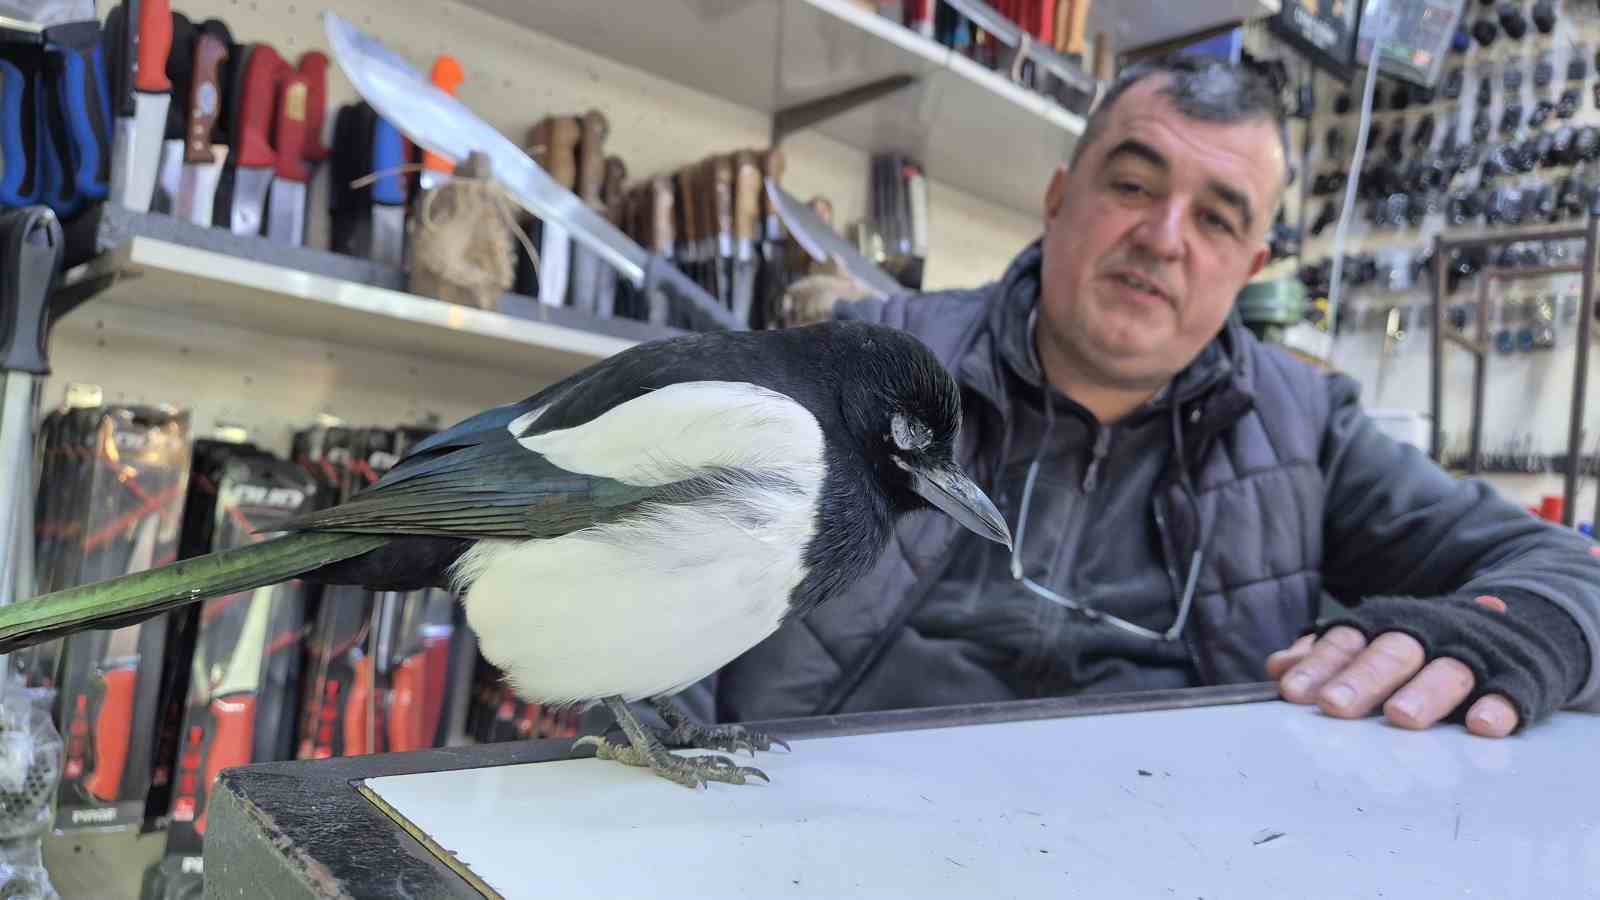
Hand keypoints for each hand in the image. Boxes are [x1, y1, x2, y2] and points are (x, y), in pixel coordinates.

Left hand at [1265, 595, 1518, 737]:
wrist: (1519, 616)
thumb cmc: (1426, 640)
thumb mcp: (1376, 639)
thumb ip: (1327, 654)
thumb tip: (1276, 667)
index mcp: (1387, 626)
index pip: (1346, 642)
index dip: (1319, 665)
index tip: (1291, 691)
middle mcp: (1429, 635)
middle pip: (1391, 654)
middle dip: (1362, 679)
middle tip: (1334, 706)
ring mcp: (1475, 654)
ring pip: (1447, 671)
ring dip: (1424, 693)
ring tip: (1401, 717)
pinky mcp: (1520, 677)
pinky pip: (1510, 691)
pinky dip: (1498, 706)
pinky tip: (1482, 725)